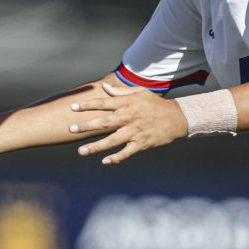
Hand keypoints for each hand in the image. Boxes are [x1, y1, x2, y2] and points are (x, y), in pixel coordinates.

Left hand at [67, 81, 187, 164]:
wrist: (176, 118)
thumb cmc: (156, 104)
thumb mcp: (140, 92)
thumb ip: (121, 91)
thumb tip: (105, 87)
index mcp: (127, 103)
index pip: (103, 103)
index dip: (87, 105)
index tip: (72, 107)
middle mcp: (128, 117)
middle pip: (104, 122)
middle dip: (86, 126)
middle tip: (71, 129)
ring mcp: (134, 131)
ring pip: (111, 140)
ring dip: (95, 146)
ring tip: (81, 152)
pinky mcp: (141, 143)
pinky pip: (126, 152)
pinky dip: (116, 158)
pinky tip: (105, 161)